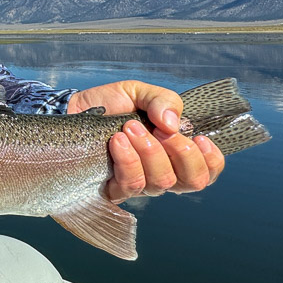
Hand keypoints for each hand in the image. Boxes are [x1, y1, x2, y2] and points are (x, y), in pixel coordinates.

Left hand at [67, 80, 225, 202]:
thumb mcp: (140, 92)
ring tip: (129, 127)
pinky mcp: (113, 190)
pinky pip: (130, 184)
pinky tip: (117, 140)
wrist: (71, 110)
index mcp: (174, 152)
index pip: (207, 171)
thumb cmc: (110, 104)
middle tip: (161, 130)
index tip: (198, 138)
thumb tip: (174, 124)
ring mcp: (138, 184)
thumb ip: (163, 101)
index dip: (211, 160)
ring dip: (149, 152)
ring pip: (160, 182)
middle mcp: (160, 173)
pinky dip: (127, 159)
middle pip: (190, 182)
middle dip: (181, 153)